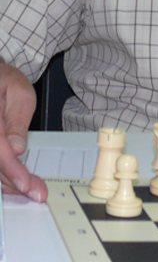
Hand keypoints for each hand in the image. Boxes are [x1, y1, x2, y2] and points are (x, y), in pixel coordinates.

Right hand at [0, 63, 47, 201]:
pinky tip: (14, 184)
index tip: (26, 184)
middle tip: (37, 192)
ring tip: (31, 190)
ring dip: (6, 183)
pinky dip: (1, 176)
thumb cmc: (5, 82)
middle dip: (12, 181)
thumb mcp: (19, 91)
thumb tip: (16, 149)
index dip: (10, 168)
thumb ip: (17, 119)